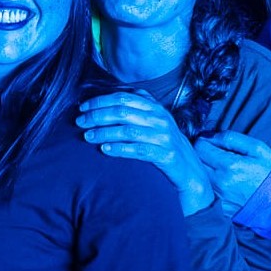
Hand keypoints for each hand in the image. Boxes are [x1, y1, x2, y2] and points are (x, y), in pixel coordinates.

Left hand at [78, 91, 212, 214]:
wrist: (190, 173)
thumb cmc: (163, 146)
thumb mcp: (151, 123)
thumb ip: (133, 110)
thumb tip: (101, 103)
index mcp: (154, 107)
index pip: (122, 97)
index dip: (100, 101)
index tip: (82, 108)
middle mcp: (160, 118)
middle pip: (122, 111)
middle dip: (97, 116)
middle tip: (80, 123)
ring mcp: (165, 136)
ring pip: (128, 130)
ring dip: (104, 132)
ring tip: (88, 137)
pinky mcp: (167, 155)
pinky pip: (139, 150)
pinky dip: (120, 149)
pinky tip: (105, 150)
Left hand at [194, 130, 270, 213]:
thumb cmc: (270, 171)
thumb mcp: (256, 148)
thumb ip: (230, 138)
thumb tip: (209, 136)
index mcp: (229, 166)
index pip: (199, 147)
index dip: (203, 141)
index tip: (211, 142)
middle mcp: (220, 183)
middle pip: (194, 162)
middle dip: (200, 154)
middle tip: (212, 153)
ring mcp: (218, 197)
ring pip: (197, 177)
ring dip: (202, 169)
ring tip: (216, 166)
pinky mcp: (218, 207)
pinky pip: (204, 191)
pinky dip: (207, 183)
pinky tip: (219, 181)